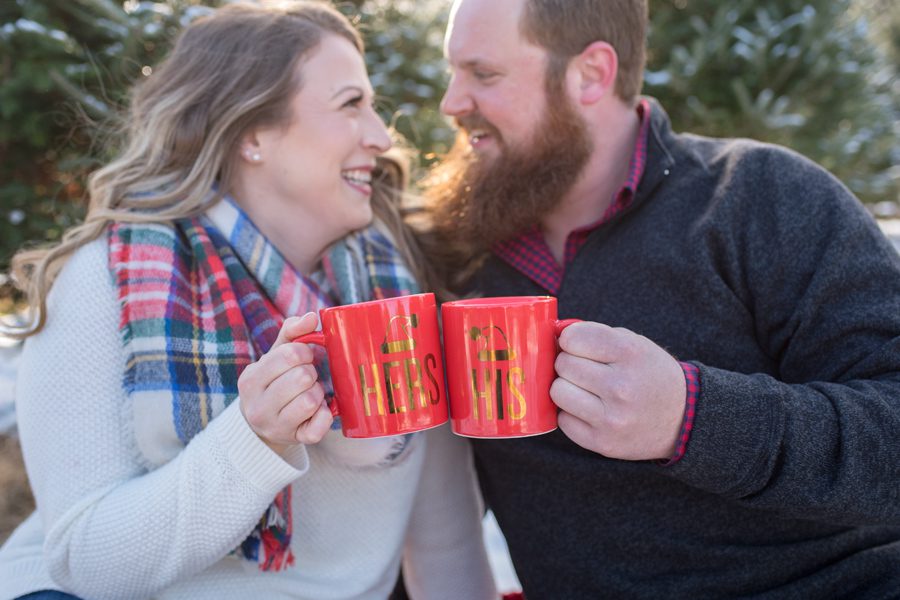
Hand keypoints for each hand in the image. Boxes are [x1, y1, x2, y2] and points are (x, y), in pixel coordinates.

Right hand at [238, 312, 331, 454]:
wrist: (262, 424)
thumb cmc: (273, 381)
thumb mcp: (275, 355)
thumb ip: (291, 332)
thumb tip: (310, 317)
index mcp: (251, 379)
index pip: (289, 355)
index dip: (304, 352)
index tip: (303, 357)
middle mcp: (258, 406)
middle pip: (302, 377)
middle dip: (311, 373)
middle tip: (306, 377)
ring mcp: (276, 426)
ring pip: (311, 400)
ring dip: (317, 393)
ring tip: (309, 393)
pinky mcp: (296, 440)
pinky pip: (320, 426)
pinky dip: (325, 415)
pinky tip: (318, 411)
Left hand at [551, 321, 685, 460]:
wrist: (683, 418)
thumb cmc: (649, 374)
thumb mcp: (635, 343)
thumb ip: (595, 334)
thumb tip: (554, 335)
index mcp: (630, 354)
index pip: (573, 338)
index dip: (571, 340)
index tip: (579, 346)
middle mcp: (621, 387)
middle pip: (563, 365)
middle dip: (569, 363)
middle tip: (585, 369)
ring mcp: (612, 418)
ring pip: (558, 392)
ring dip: (566, 388)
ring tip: (585, 389)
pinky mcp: (603, 443)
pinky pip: (563, 421)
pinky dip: (571, 413)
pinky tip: (590, 410)